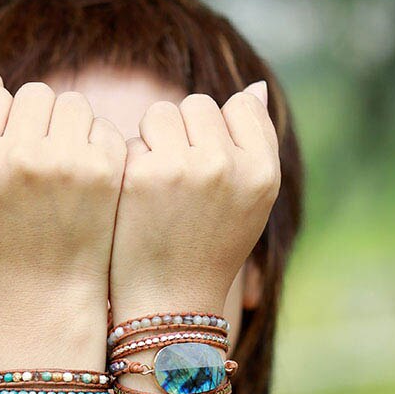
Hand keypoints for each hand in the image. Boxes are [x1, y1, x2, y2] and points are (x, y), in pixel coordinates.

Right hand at [0, 63, 126, 309]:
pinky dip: (97, 149)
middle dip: (41, 124)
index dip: (5, 125)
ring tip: (65, 174)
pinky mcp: (103, 172)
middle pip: (36, 94)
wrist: (50, 290)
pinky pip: (101, 127)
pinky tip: (89, 184)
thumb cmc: (3, 234)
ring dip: (71, 130)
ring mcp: (64, 165)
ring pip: (73, 104)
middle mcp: (18, 159)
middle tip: (42, 171)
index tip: (10, 162)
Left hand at [109, 82, 279, 317]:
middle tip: (178, 185)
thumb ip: (255, 146)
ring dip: (154, 142)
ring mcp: (186, 168)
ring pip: (162, 113)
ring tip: (158, 189)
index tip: (209, 172)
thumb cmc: (209, 254)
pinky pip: (133, 140)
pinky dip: (131, 166)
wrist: (169, 305)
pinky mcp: (144, 175)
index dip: (219, 133)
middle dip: (184, 135)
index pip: (240, 107)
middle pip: (198, 105)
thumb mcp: (249, 205)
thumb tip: (256, 88)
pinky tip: (136, 202)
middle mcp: (229, 166)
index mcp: (263, 172)